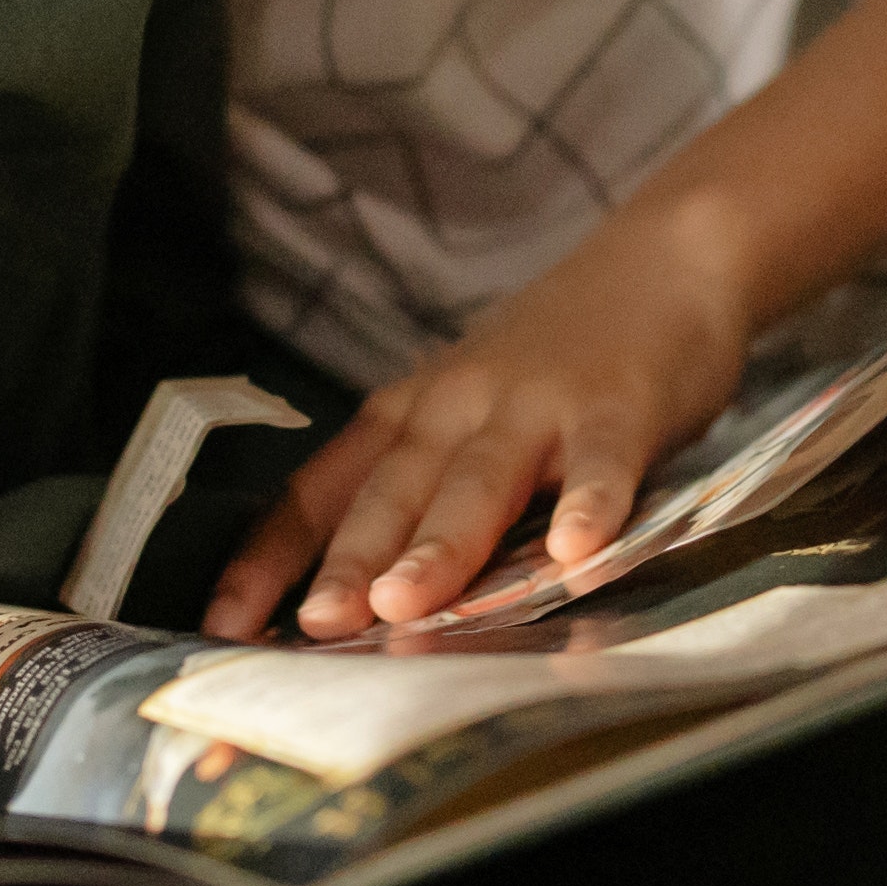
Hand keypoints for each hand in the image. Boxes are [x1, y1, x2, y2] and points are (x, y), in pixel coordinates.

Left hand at [205, 213, 762, 642]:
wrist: (662, 259)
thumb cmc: (556, 356)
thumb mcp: (467, 408)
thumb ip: (423, 491)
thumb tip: (355, 599)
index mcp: (412, 414)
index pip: (322, 490)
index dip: (271, 556)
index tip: (224, 622)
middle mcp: (459, 406)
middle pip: (393, 490)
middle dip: (349, 561)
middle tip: (316, 626)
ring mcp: (538, 407)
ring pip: (478, 481)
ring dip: (440, 544)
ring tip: (405, 602)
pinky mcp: (619, 410)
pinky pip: (599, 463)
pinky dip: (587, 505)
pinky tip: (575, 551)